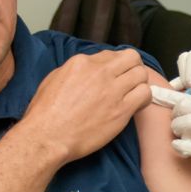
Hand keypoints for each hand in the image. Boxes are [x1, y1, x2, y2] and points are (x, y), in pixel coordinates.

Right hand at [23, 50, 151, 162]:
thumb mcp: (54, 80)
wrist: (48, 137)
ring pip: (141, 74)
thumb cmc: (45, 114)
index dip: (114, 65)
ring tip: (133, 93)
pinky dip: (144, 98)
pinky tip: (136, 105)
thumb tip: (87, 72)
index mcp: (82, 63)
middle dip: (132, 67)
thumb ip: (74, 71)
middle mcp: (100, 72)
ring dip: (139, 82)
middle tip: (129, 79)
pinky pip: (145, 94)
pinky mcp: (122, 109)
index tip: (113, 75)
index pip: (110, 54)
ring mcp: (113, 90)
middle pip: (131, 58)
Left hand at [151, 87, 190, 191]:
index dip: (166, 95)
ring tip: (188, 141)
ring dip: (178, 133)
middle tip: (183, 129)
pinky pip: (182, 145)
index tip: (152, 92)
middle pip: (180, 108)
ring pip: (179, 125)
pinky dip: (179, 147)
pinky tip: (186, 150)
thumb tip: (186, 112)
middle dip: (176, 118)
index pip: (188, 96)